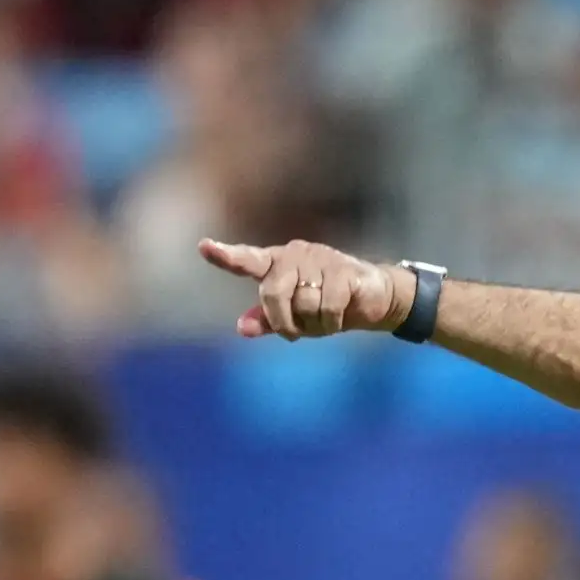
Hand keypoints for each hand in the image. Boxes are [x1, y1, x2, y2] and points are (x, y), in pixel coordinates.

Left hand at [197, 238, 409, 339]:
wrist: (374, 299)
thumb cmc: (327, 305)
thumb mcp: (295, 317)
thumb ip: (267, 320)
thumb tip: (242, 328)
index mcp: (277, 264)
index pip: (247, 260)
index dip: (225, 256)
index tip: (204, 247)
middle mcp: (295, 255)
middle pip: (273, 292)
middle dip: (283, 320)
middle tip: (295, 332)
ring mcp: (320, 259)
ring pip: (303, 303)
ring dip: (314, 324)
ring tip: (324, 320)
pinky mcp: (343, 270)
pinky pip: (327, 306)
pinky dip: (331, 322)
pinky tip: (339, 317)